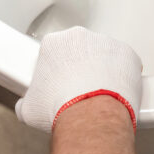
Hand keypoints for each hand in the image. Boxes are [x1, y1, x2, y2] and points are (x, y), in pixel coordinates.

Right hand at [16, 27, 142, 132]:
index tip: (60, 83)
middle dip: (80, 66)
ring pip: (104, 54)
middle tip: (80, 89)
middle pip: (80, 49)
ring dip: (102, 69)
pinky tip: (117, 92)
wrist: (90, 116)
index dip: (57, 69)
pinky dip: (123, 75)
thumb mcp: (29, 108)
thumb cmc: (59, 109)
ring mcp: (105, 43)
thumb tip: (26, 106)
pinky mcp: (127, 53)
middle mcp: (79, 37)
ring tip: (99, 93)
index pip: (55, 51)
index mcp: (53, 43)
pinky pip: (125, 63)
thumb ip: (27, 100)